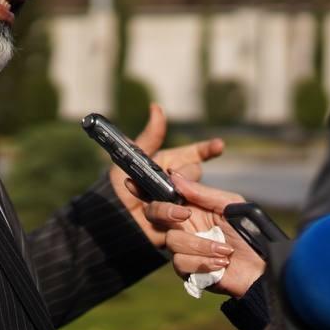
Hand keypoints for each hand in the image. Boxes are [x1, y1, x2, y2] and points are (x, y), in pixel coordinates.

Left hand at [112, 103, 223, 247]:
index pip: (197, 153)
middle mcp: (180, 182)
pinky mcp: (177, 222)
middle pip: (194, 174)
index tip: (219, 145)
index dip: (209, 149)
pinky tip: (168, 215)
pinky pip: (178, 217)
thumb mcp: (133, 158)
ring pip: (189, 196)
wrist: (111, 215)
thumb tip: (156, 107)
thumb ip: (149, 137)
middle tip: (171, 175)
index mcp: (173, 163)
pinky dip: (169, 214)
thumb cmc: (121, 183)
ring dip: (177, 194)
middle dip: (185, 173)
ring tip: (160, 198)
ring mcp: (180, 202)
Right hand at [144, 175, 266, 298]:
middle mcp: (184, 226)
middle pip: (155, 215)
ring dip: (200, 246)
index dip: (144, 189)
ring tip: (225, 250)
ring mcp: (185, 249)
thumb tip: (173, 175)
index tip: (131, 182)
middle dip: (165, 212)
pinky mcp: (188, 271)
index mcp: (193, 207)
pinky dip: (202, 262)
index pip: (163, 195)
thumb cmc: (250, 233)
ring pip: (171, 242)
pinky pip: (180, 264)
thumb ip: (202, 193)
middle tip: (184, 214)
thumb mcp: (230, 205)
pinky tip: (221, 264)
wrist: (263, 268)